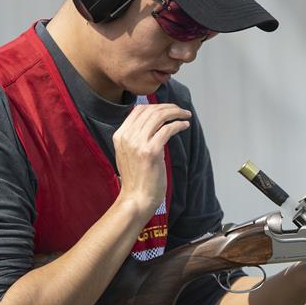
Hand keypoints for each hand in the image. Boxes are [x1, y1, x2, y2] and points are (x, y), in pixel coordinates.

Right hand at [113, 103, 190, 218]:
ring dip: (176, 113)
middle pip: (150, 111)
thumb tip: (152, 123)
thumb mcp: (128, 154)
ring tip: (185, 115)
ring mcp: (138, 143)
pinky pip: (168, 129)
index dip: (155, 106)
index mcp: (120, 136)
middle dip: (169, 107)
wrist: (136, 199)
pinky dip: (178, 124)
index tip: (168, 108)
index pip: (138, 110)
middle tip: (181, 110)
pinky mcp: (151, 151)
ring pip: (159, 116)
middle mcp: (127, 137)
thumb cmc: (136, 179)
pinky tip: (184, 125)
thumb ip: (135, 138)